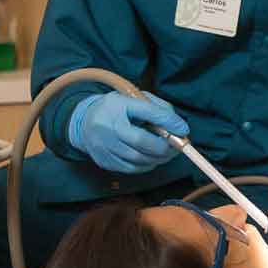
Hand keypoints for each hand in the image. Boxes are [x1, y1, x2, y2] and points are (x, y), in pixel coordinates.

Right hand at [70, 91, 188, 174]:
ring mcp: (103, 147)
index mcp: (116, 106)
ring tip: (167, 153)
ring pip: (138, 159)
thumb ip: (157, 109)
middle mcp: (107, 127)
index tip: (183, 129)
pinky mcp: (104, 161)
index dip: (167, 122)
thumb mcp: (134, 99)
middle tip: (177, 146)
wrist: (84, 122)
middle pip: (142, 142)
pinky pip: (131, 168)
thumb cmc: (116, 109)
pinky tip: (151, 159)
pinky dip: (146, 165)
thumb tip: (178, 126)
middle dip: (164, 147)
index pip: (147, 113)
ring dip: (157, 158)